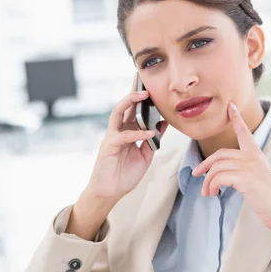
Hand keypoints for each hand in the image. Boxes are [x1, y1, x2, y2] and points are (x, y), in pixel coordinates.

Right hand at [87, 74, 167, 202]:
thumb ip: (152, 141)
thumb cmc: (125, 175)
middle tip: (146, 80)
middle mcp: (118, 130)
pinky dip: (137, 133)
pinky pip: (124, 136)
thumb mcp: (145, 157)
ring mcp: (112, 137)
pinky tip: (149, 132)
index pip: (134, 111)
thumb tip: (162, 125)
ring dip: (130, 102)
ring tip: (144, 95)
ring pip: (118, 112)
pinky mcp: (108, 146)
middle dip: (134, 91)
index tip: (152, 86)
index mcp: (127, 132)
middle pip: (125, 105)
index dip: (141, 99)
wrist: (110, 192)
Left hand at [192, 102, 270, 235]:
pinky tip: (214, 193)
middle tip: (196, 175)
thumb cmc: (268, 199)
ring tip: (208, 193)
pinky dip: (212, 186)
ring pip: (216, 167)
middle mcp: (253, 157)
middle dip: (204, 165)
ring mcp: (249, 166)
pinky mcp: (245, 178)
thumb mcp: (257, 178)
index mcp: (257, 154)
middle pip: (220, 154)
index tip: (230, 106)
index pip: (244, 132)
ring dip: (208, 181)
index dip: (236, 118)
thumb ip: (243, 170)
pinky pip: (219, 178)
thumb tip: (221, 175)